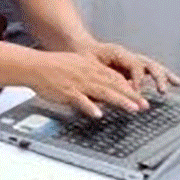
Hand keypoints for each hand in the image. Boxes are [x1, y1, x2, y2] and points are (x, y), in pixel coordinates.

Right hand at [19, 49, 150, 116]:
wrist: (35, 65)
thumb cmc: (54, 67)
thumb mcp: (78, 66)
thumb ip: (92, 77)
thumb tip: (104, 89)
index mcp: (92, 67)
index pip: (116, 78)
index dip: (131, 87)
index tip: (141, 96)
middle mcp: (89, 74)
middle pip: (114, 85)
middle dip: (131, 96)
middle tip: (145, 105)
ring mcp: (79, 83)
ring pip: (103, 92)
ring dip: (119, 101)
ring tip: (132, 109)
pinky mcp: (67, 92)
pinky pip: (81, 100)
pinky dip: (90, 107)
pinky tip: (99, 114)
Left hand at [90, 41, 178, 94]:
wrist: (82, 48)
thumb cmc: (84, 57)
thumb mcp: (87, 66)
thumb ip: (98, 78)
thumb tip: (106, 94)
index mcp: (118, 52)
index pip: (134, 65)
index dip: (137, 79)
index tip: (136, 92)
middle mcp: (129, 56)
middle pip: (148, 64)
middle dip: (157, 77)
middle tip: (162, 91)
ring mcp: (133, 60)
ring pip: (153, 66)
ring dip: (165, 76)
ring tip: (176, 84)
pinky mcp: (136, 67)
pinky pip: (153, 71)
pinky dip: (165, 76)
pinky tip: (176, 83)